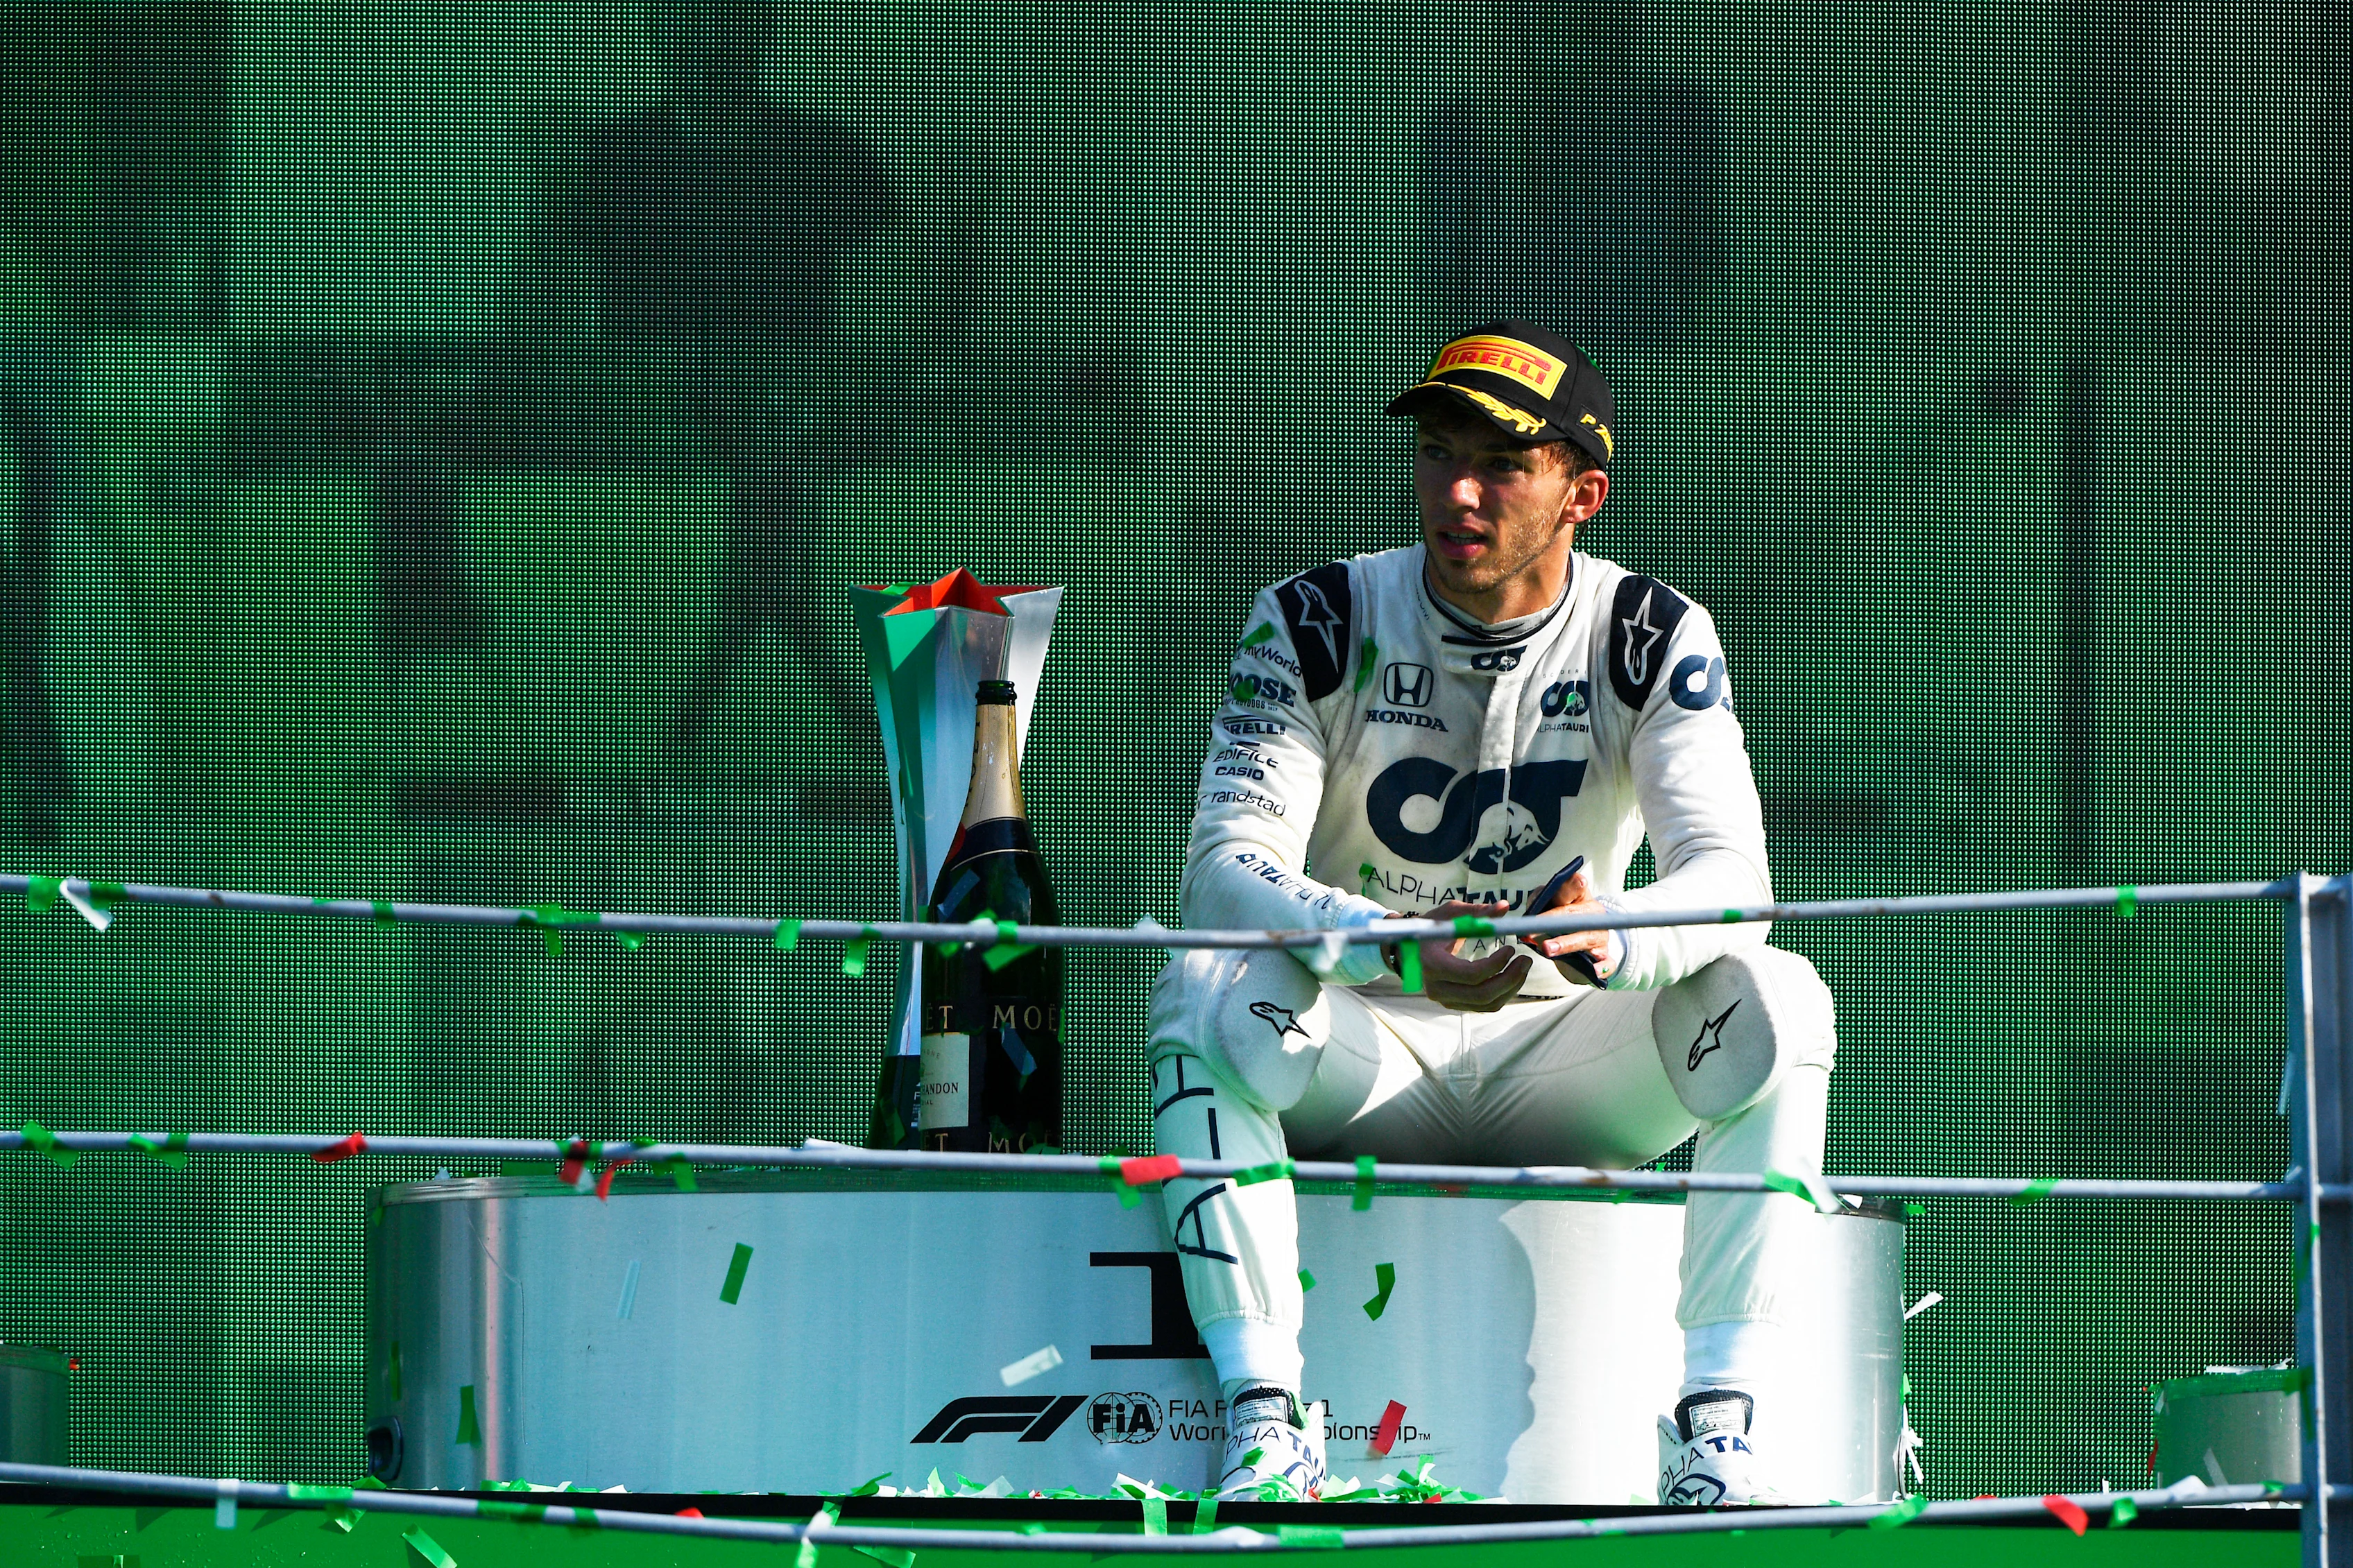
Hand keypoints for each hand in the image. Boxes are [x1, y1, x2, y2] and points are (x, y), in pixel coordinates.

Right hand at [1383, 900, 1530, 1012]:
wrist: (1407, 950)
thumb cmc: (1429, 929)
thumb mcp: (1449, 914)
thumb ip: (1476, 912)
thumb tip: (1504, 907)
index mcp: (1432, 965)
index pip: (1471, 974)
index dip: (1497, 964)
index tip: (1511, 948)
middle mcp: (1437, 988)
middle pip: (1482, 994)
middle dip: (1510, 979)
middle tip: (1526, 960)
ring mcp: (1445, 1000)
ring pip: (1487, 1004)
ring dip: (1511, 987)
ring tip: (1522, 967)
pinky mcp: (1454, 1004)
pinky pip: (1484, 1006)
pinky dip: (1503, 993)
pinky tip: (1511, 977)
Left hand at [1518, 865, 1617, 986]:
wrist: (1574, 945)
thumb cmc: (1557, 921)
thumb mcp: (1545, 908)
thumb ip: (1536, 907)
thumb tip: (1526, 923)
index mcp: (1578, 896)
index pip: (1575, 886)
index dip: (1574, 885)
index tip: (1578, 883)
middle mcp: (1593, 913)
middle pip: (1575, 915)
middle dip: (1553, 921)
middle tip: (1533, 930)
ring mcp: (1600, 935)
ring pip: (1586, 937)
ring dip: (1566, 943)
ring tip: (1547, 949)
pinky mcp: (1603, 956)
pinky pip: (1606, 962)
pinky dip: (1601, 967)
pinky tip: (1594, 971)